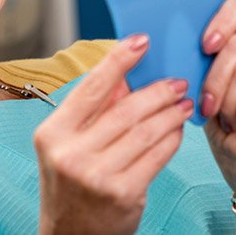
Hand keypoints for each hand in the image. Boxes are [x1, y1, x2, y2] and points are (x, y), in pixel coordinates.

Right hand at [34, 35, 192, 234]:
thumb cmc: (69, 183)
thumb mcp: (68, 143)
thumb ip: (93, 111)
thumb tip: (126, 77)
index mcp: (53, 132)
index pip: (90, 88)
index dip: (118, 61)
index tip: (140, 41)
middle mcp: (71, 153)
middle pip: (124, 110)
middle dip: (156, 91)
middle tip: (176, 81)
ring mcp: (97, 175)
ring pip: (145, 131)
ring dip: (169, 114)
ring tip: (183, 103)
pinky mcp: (123, 194)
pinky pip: (156, 156)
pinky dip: (171, 139)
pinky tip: (177, 130)